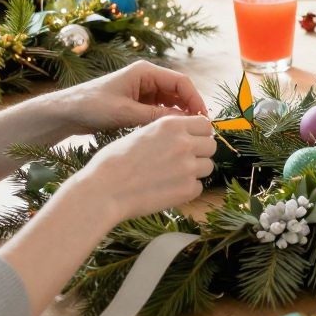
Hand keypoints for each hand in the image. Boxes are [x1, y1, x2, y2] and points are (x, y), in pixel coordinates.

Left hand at [40, 61, 207, 137]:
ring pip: (171, 101)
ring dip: (180, 115)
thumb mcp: (125, 113)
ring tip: (187, 133)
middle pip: (179, 91)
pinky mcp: (138, 102)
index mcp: (145, 72)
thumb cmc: (92, 106)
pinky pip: (160, 109)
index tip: (203, 119)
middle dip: (190, 108)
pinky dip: (167, 119)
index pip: (181, 82)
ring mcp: (143, 90)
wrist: (66, 112)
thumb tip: (184, 123)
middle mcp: (147, 78)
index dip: (195, 99)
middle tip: (199, 129)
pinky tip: (171, 133)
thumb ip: (155, 116)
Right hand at [65, 114, 218, 225]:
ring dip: (195, 171)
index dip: (199, 134)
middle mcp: (184, 143)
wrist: (104, 190)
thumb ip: (167, 133)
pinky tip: (168, 190)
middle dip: (200, 152)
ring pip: (208, 167)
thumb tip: (185, 135)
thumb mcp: (141, 134)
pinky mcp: (188, 189)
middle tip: (183, 161)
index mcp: (172, 125)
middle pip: (211, 145)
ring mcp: (189, 167)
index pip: (205, 125)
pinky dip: (187, 190)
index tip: (192, 141)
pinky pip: (198, 187)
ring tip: (172, 176)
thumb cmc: (114, 162)